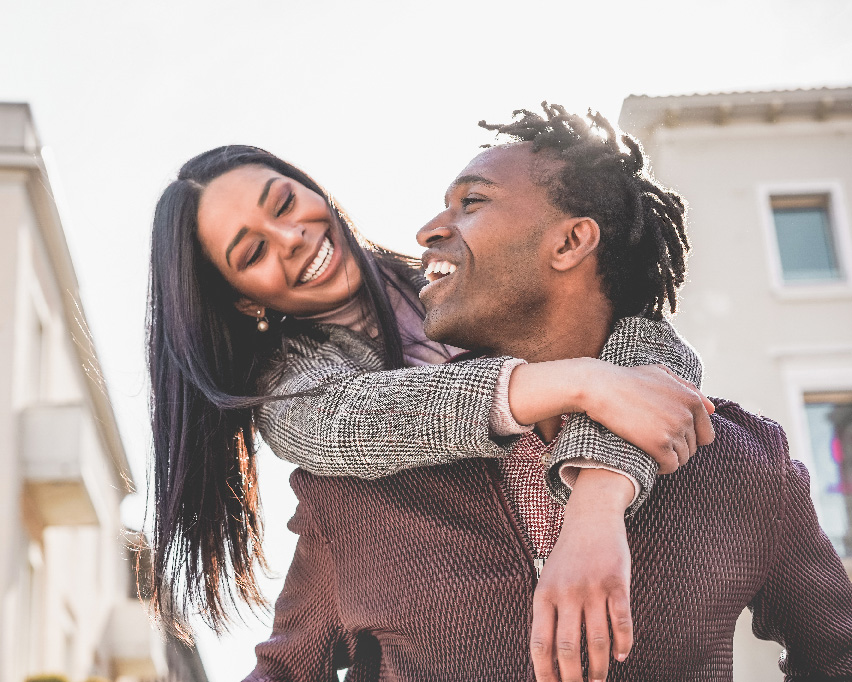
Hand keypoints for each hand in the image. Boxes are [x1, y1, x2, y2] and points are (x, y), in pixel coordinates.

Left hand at [530, 469, 632, 681]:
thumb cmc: (568, 558)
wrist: (590, 518)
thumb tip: (549, 660)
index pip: (540, 642)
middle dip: (573, 678)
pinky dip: (623, 643)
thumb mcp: (548, 581)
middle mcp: (566, 592)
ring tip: (599, 680)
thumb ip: (548, 614)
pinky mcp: (616, 582)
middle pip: (568, 647)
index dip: (545, 672)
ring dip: (599, 667)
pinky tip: (621, 655)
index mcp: (543, 594)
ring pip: (596, 640)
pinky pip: (621, 621)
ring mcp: (592, 587)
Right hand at [583, 362, 714, 473]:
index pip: (706, 435)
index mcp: (692, 400)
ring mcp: (674, 430)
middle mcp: (688, 415)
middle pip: (693, 449)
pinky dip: (660, 467)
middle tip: (653, 443)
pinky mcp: (659, 445)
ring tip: (648, 450)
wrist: (601, 387)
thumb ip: (689, 389)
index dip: (688, 439)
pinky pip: (670, 466)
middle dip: (675, 449)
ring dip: (667, 458)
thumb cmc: (628, 380)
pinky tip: (646, 458)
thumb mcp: (662, 374)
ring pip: (682, 459)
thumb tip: (713, 410)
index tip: (668, 436)